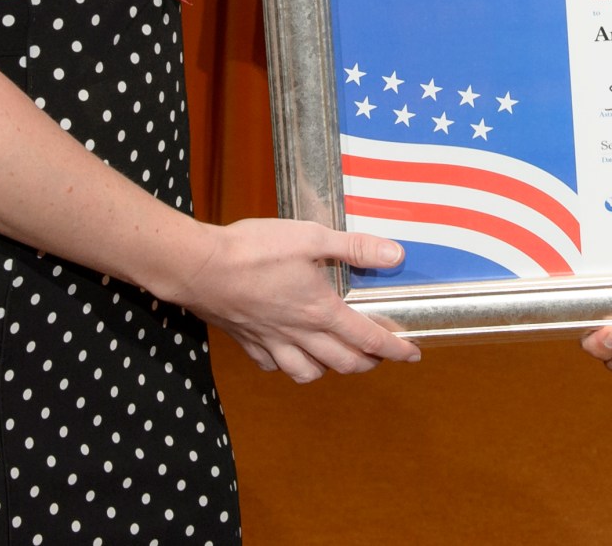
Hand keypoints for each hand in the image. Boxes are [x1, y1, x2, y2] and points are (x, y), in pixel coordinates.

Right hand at [178, 217, 421, 382]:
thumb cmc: (254, 249)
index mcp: (320, 311)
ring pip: (308, 373)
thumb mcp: (312, 237)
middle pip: (343, 363)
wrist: (199, 267)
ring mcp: (271, 341)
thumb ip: (354, 248)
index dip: (395, 348)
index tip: (413, 353)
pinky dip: (289, 366)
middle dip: (368, 363)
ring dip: (330, 370)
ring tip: (339, 359)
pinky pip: (274, 366)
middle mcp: (299, 333)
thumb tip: (396, 255)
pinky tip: (290, 354)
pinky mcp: (247, 341)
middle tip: (381, 356)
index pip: (368, 338)